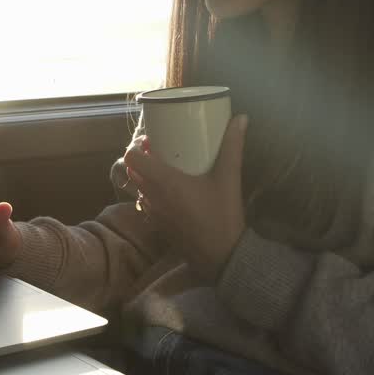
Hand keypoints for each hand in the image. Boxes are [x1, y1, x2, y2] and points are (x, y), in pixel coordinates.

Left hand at [123, 115, 249, 281]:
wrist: (222, 256)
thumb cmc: (222, 214)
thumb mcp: (229, 177)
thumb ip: (233, 146)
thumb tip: (241, 118)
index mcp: (164, 181)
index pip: (132, 159)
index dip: (136, 147)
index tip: (149, 140)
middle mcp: (153, 196)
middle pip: (133, 172)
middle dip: (141, 159)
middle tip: (157, 150)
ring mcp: (154, 213)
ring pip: (138, 189)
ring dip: (145, 177)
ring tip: (162, 168)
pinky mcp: (159, 226)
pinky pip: (147, 205)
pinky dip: (151, 195)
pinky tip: (169, 193)